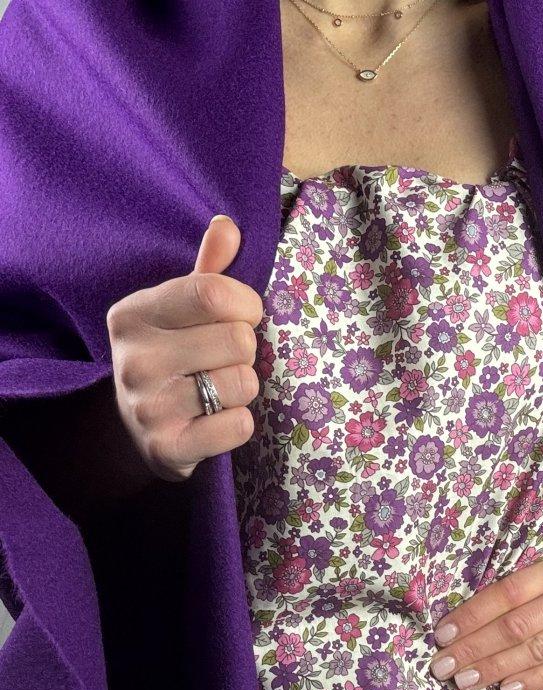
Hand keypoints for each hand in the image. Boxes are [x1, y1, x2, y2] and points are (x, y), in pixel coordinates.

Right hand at [105, 214, 263, 480]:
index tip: (244, 317)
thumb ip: (208, 270)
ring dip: (244, 389)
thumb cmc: (173, 358)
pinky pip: (239, 427)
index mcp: (134, 314)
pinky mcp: (167, 448)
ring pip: (243, 384)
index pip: (214, 293)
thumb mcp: (181, 311)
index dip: (247, 305)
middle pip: (237, 340)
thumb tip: (227, 226)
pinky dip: (240, 424)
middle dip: (246, 350)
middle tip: (225, 361)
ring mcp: (147, 407)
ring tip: (218, 391)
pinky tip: (218, 420)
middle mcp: (134, 359)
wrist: (139, 431)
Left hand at [428, 531, 542, 689]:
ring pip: (536, 651)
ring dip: (495, 668)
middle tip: (440, 666)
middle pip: (514, 626)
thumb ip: (541, 580)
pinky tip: (508, 689)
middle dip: (473, 648)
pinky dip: (536, 680)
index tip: (442, 633)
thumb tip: (492, 609)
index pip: (506, 592)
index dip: (472, 614)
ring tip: (463, 682)